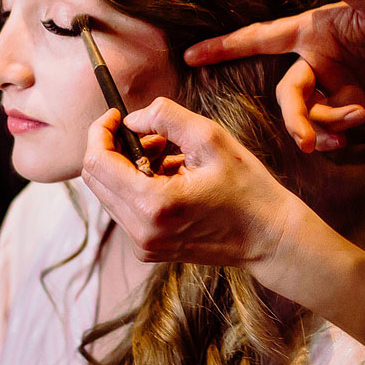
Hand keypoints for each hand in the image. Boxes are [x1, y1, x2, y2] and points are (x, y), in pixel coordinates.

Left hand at [83, 103, 303, 268]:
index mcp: (153, 204)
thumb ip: (164, 116)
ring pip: (109, 192)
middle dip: (113, 147)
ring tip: (168, 153)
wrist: (268, 238)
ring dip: (128, 165)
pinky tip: (171, 175)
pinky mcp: (148, 248)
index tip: (116, 115)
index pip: (96, 162)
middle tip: (147, 132)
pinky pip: (125, 207)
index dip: (100, 131)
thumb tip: (130, 119)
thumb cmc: (247, 189)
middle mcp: (141, 231)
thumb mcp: (210, 139)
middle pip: (96, 179)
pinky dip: (138, 184)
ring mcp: (143, 244)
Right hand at [184, 0, 364, 152]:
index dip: (226, 46)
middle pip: (287, 96)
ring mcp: (334, 88)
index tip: (192, 55)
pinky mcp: (352, 110)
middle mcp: (318, 61)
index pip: (260, 38)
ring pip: (308, 117)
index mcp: (313, 31)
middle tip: (308, 139)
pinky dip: (339, 132)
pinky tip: (358, 124)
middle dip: (296, 118)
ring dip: (327, 124)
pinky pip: (330, 130)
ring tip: (357, 116)